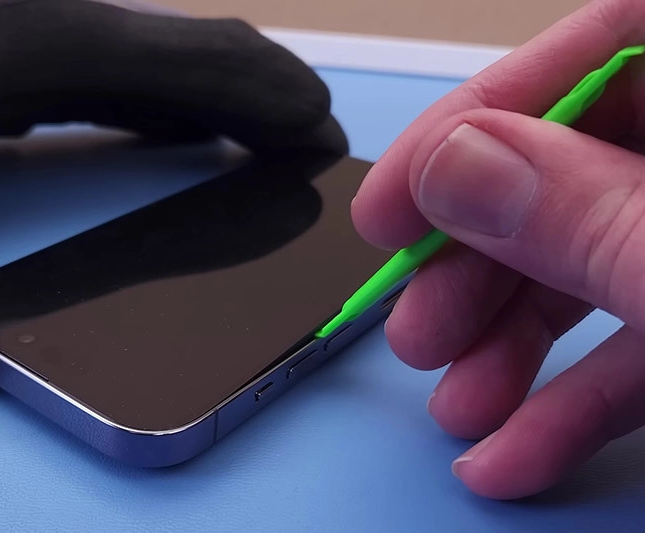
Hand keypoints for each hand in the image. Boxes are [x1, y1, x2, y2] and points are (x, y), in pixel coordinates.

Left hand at [0, 0, 345, 394]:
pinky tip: (164, 131)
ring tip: (259, 140)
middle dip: (258, 95)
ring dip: (214, 100)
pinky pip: (110, 79)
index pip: (189, 54)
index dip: (265, 86)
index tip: (319, 120)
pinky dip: (159, 105)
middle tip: (311, 140)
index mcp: (40, 31)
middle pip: (186, 55)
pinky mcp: (3, 57)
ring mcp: (26, 37)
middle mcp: (49, 21)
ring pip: (151, 65)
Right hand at [351, 0, 644, 499]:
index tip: (399, 196)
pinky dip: (572, 400)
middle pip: (577, 164)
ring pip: (593, 262)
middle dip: (479, 256)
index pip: (608, 40)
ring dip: (507, 341)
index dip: (486, 108)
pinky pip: (638, 344)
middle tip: (416, 322)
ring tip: (454, 403)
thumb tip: (454, 168)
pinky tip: (513, 450)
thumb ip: (588, 214)